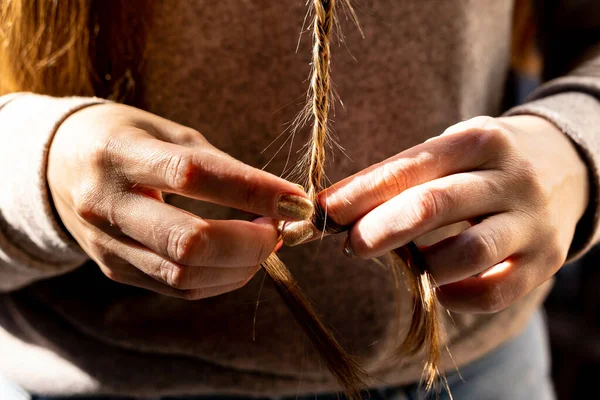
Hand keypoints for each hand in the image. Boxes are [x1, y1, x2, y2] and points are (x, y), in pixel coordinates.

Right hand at [47, 103, 312, 298]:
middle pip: (188, 241)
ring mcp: (107, 245)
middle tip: (281, 229)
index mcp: (119, 154)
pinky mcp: (115, 270)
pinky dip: (221, 279)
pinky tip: (240, 261)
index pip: (193, 176)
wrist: (58, 167)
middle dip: (250, 243)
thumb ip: (219, 165)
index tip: (296, 200)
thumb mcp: (167, 134)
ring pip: (185, 275)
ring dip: (241, 266)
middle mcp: (105, 204)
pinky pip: (178, 287)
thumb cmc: (126, 140)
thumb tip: (278, 200)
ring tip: (265, 243)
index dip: (252, 190)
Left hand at [319, 116, 588, 312]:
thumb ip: (401, 176)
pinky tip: (439, 289)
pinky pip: (497, 291)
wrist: (568, 167)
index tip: (325, 211)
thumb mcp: (451, 150)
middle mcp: (510, 177)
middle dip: (383, 228)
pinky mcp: (546, 260)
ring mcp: (531, 221)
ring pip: (468, 252)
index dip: (362, 192)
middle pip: (435, 205)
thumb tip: (336, 211)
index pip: (410, 167)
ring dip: (423, 265)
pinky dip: (459, 297)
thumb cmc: (485, 162)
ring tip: (407, 263)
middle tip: (352, 245)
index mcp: (478, 141)